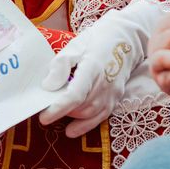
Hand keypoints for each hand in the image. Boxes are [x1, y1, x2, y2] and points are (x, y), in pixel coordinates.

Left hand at [39, 0, 166, 137]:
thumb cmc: (97, 40)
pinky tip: (71, 130)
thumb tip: (49, 86)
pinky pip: (100, 117)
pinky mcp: (115, 98)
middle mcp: (105, 83)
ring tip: (59, 112)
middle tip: (47, 106)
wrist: (126, 38)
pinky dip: (85, 126)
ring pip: (89, 115)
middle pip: (81, 107)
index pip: (75, 95)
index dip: (59, 108)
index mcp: (93, 68)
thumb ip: (61, 64)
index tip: (43, 117)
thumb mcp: (76, 45)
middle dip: (62, 111)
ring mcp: (112, 93)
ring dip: (72, 117)